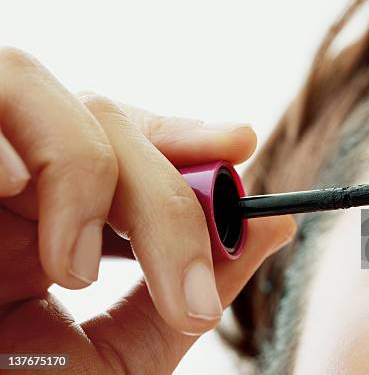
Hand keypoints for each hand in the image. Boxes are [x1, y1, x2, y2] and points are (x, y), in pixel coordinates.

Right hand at [0, 47, 295, 372]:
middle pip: (102, 121)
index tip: (240, 146)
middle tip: (190, 296)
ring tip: (75, 272)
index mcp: (52, 216)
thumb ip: (196, 283)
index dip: (184, 135)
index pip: (126, 139)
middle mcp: (10, 179)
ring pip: (36, 89)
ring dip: (83, 173)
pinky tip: (11, 195)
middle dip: (163, 198)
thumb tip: (273, 226)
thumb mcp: (121, 352)